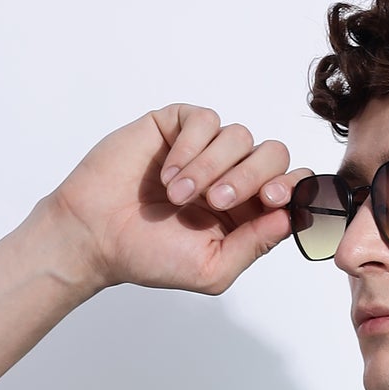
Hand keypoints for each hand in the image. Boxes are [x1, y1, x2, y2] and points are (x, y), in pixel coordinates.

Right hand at [40, 106, 306, 299]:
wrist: (96, 234)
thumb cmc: (149, 255)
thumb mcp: (212, 269)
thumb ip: (255, 245)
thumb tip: (292, 216)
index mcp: (247, 212)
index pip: (290, 187)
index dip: (292, 187)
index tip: (273, 198)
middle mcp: (232, 176)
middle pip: (273, 154)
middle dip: (249, 177)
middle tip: (215, 202)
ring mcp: (207, 148)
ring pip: (239, 135)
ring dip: (210, 167)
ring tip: (177, 195)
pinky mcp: (180, 126)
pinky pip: (205, 120)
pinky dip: (191, 147)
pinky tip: (168, 173)